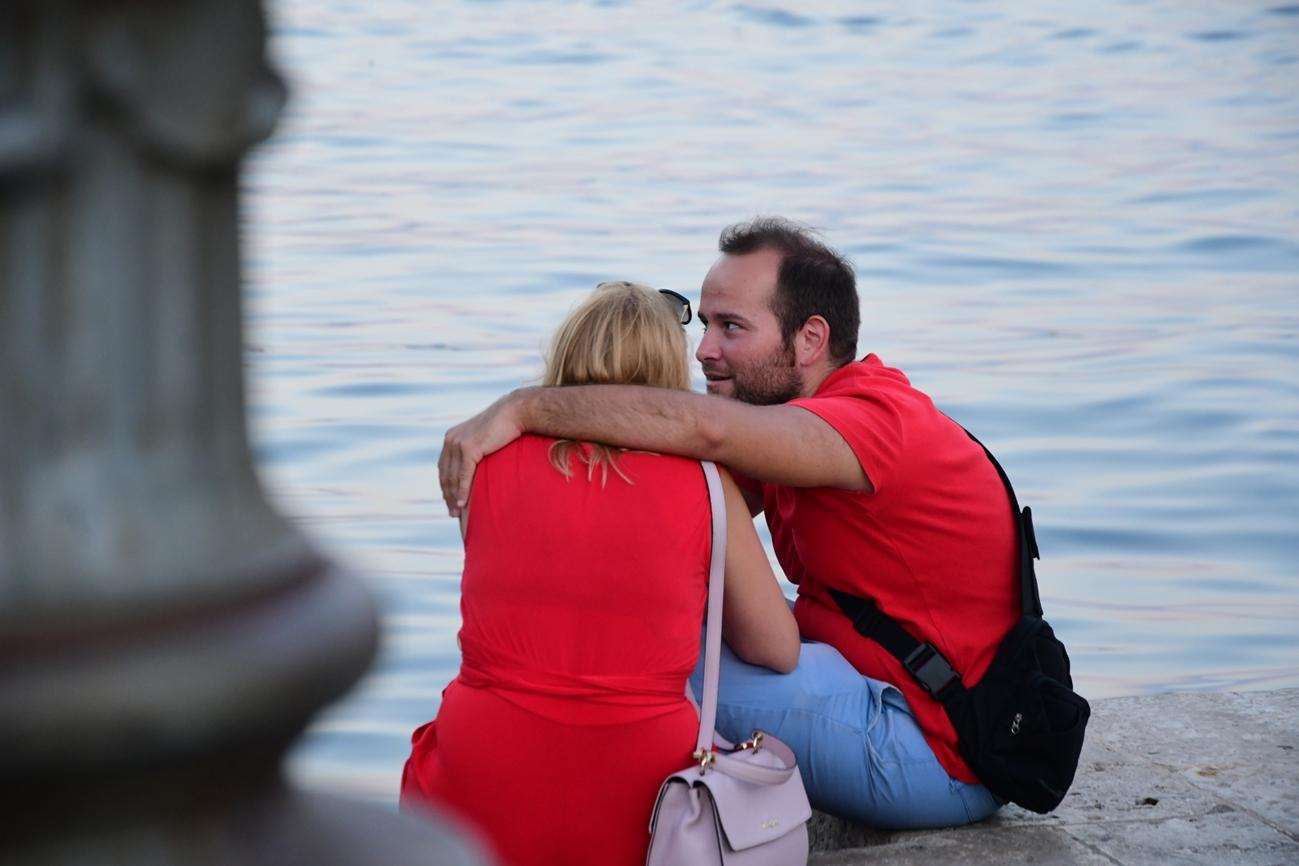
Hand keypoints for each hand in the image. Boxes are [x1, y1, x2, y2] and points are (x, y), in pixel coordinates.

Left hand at [438, 390, 527, 515]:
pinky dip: (462, 491)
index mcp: (451, 437)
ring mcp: (458, 443)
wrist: (514, 412)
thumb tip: (478, 466)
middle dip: (447, 495)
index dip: (446, 486)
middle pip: (445, 474)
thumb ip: (477, 450)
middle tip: (452, 513)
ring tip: (456, 513)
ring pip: (453, 477)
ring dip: (453, 497)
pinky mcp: (469, 448)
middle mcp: (451, 440)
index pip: (444, 467)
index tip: (449, 501)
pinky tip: (462, 503)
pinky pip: (463, 475)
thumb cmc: (505, 427)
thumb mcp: (484, 439)